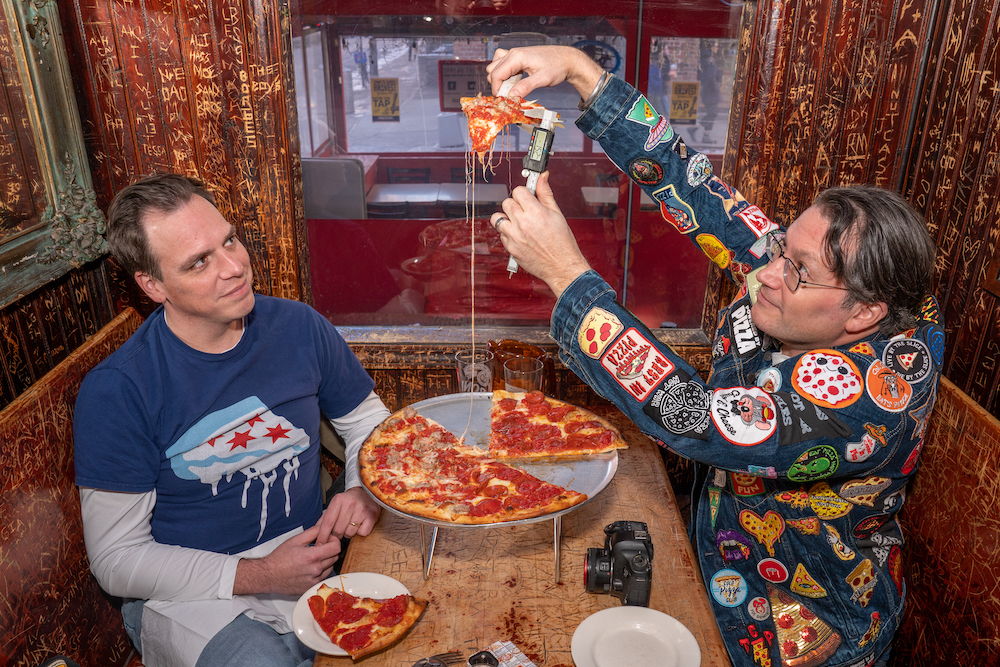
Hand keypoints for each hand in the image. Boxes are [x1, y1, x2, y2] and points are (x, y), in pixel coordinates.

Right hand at [233, 526, 340, 595]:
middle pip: (335, 557)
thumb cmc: (279, 558)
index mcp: (312, 556)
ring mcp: (314, 580)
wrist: (268, 576)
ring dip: (326, 561)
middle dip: (330, 550)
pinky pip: (324, 577)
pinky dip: (321, 571)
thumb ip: (313, 532)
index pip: (336, 547)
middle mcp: (316, 569)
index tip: (328, 539)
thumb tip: (324, 525)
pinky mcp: (311, 587)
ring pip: (331, 567)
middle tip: (319, 547)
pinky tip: (311, 567)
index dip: (334, 540)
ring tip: (314, 558)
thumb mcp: (295, 540)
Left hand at [314, 485, 379, 545]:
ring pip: (350, 533)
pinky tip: (360, 524)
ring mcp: (362, 509)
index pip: (328, 522)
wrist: (366, 492)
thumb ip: (324, 518)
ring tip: (351, 524)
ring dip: (348, 533)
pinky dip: (360, 532)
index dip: (322, 536)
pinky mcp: (372, 515)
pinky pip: (362, 533)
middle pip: (338, 530)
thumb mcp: (335, 505)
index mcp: (338, 500)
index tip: (319, 544)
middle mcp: (350, 503)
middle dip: (337, 534)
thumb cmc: (348, 501)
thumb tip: (314, 533)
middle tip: (340, 530)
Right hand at [487, 46, 604, 98]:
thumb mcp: (542, 79)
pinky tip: (513, 79)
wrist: (567, 59)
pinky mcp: (518, 57)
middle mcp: (513, 53)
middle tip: (509, 95)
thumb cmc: (557, 67)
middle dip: (497, 84)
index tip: (502, 100)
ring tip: (511, 87)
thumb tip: (511, 96)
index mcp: (517, 57)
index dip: (496, 89)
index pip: (496, 74)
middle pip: (492, 70)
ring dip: (499, 78)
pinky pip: (502, 63)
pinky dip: (503, 72)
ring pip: (495, 66)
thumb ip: (526, 87)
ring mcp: (514, 54)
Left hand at [492, 172, 590, 297]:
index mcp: (535, 212)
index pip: (518, 191)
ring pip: (497, 218)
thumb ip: (546, 194)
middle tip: (525, 211)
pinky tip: (520, 236)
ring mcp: (514, 237)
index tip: (528, 197)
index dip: (524, 193)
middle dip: (515, 204)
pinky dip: (508, 233)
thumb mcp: (557, 214)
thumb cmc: (562, 243)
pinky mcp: (511, 249)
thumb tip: (542, 177)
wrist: (562, 266)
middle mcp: (523, 223)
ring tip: (517, 222)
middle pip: (506, 203)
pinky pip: (501, 235)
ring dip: (506, 218)